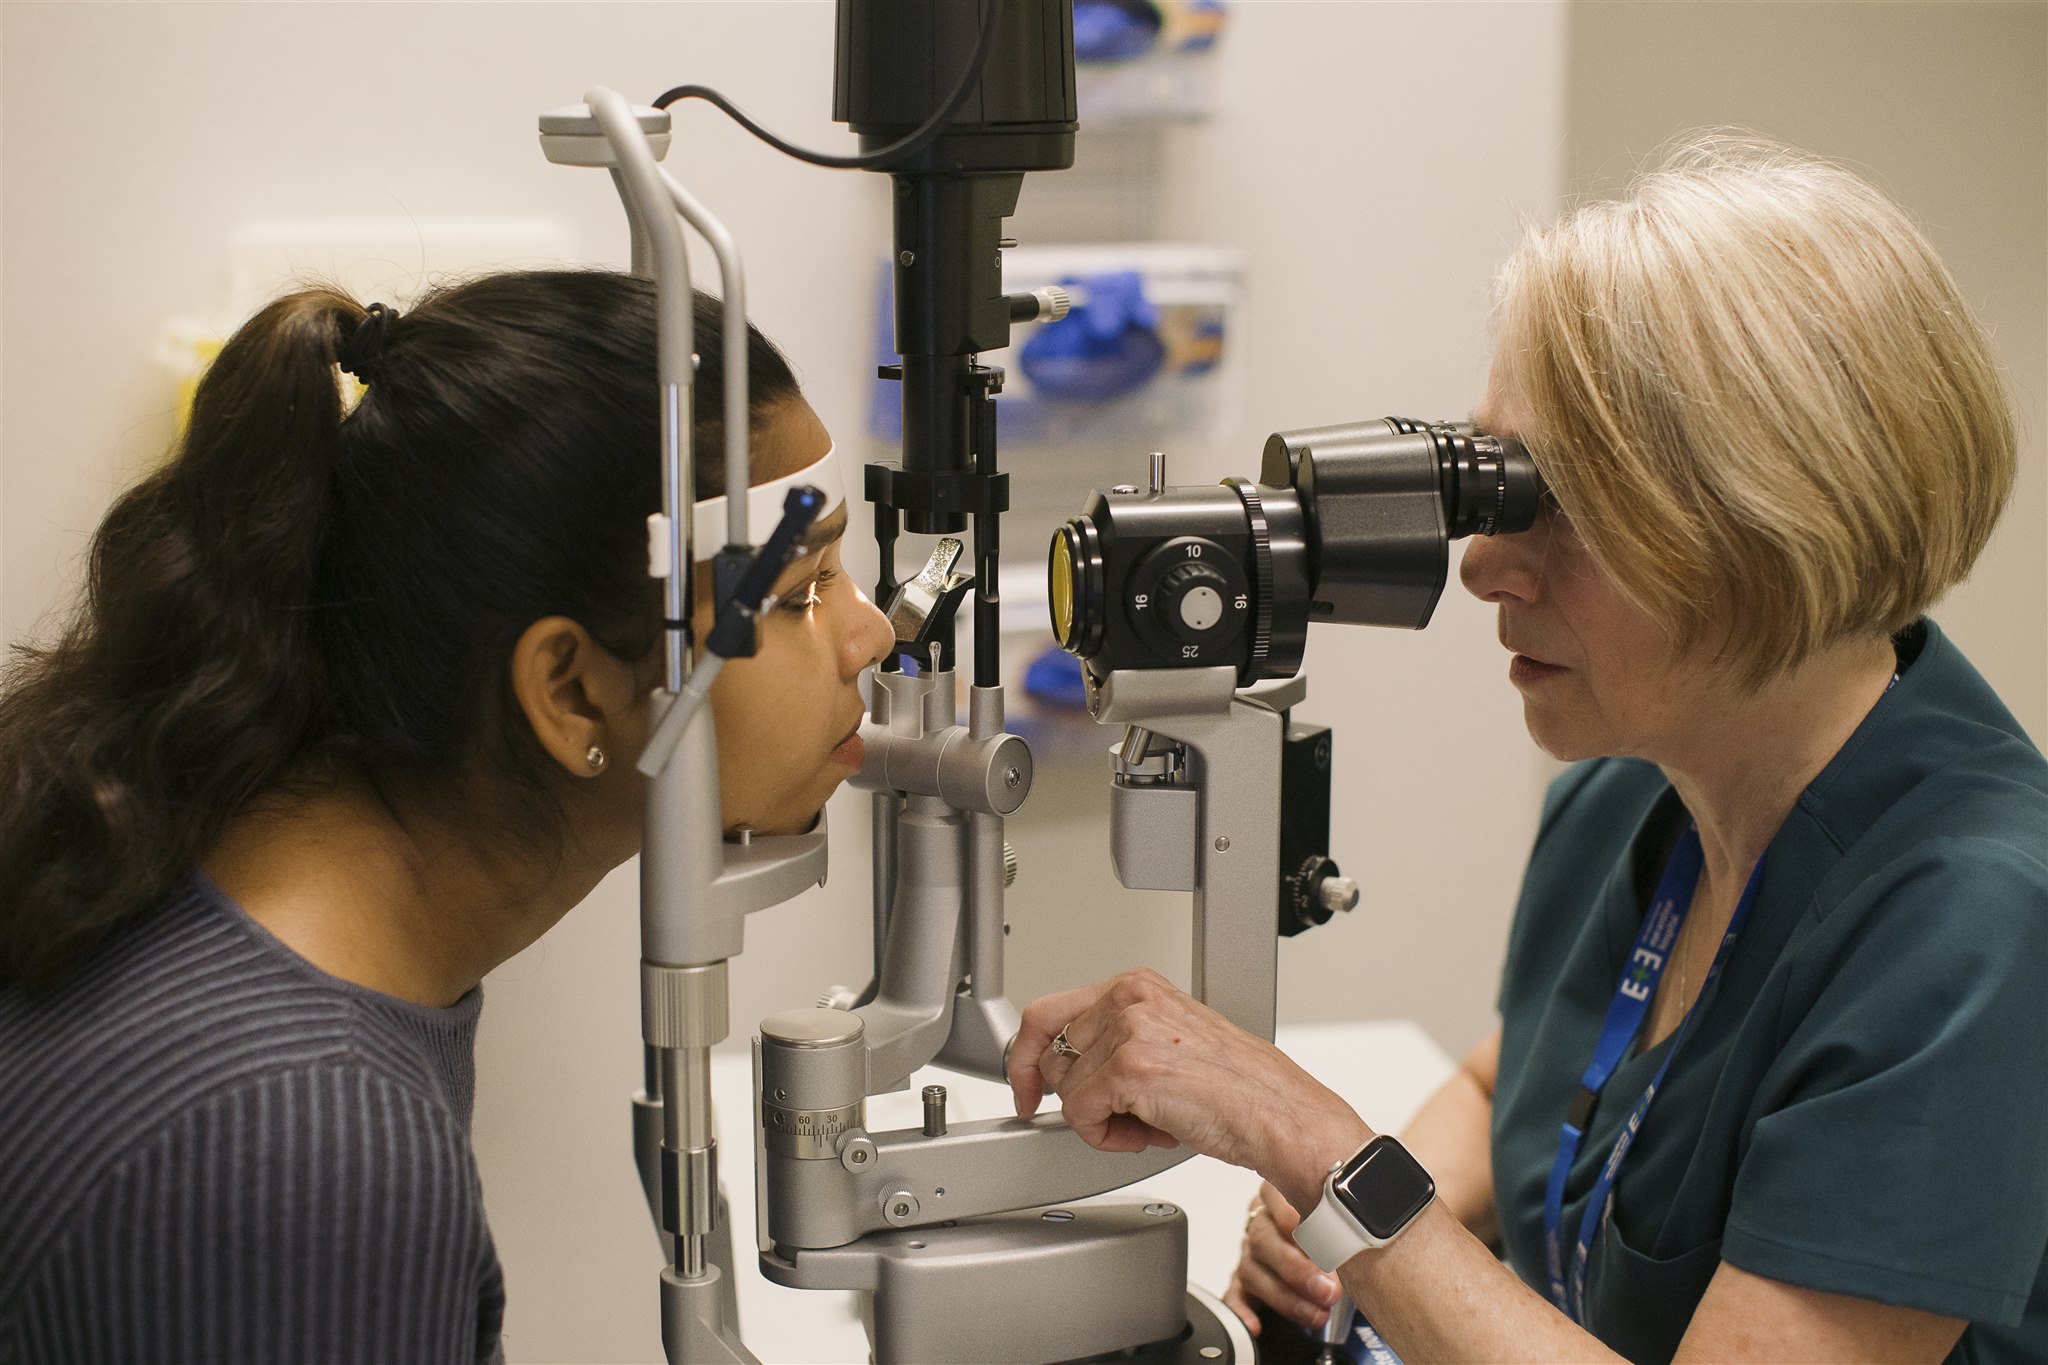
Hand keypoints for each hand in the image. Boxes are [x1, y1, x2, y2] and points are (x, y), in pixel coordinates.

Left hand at [1006, 967, 1371, 1209]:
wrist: (1279, 1114)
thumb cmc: (1237, 1088)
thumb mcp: (1167, 1041)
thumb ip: (1116, 1039)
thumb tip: (1064, 1069)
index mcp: (1137, 985)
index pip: (1048, 1013)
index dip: (1026, 1058)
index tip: (1024, 1089)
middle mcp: (1129, 996)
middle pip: (1050, 1056)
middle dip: (1078, 1096)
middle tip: (1123, 1114)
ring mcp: (1127, 1028)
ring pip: (1066, 1091)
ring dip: (1102, 1120)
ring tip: (1151, 1120)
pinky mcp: (1128, 1067)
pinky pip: (1081, 1116)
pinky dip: (1108, 1138)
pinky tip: (1150, 1133)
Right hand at [1223, 1180, 1344, 1335]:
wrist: (1328, 1262)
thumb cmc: (1336, 1238)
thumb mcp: (1338, 1225)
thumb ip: (1339, 1225)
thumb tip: (1354, 1237)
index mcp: (1280, 1198)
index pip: (1274, 1196)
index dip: (1289, 1213)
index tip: (1308, 1229)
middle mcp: (1260, 1224)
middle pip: (1263, 1238)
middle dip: (1296, 1268)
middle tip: (1328, 1290)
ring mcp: (1249, 1255)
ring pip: (1251, 1271)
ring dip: (1285, 1297)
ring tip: (1317, 1315)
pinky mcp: (1241, 1285)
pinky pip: (1234, 1297)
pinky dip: (1242, 1312)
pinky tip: (1255, 1325)